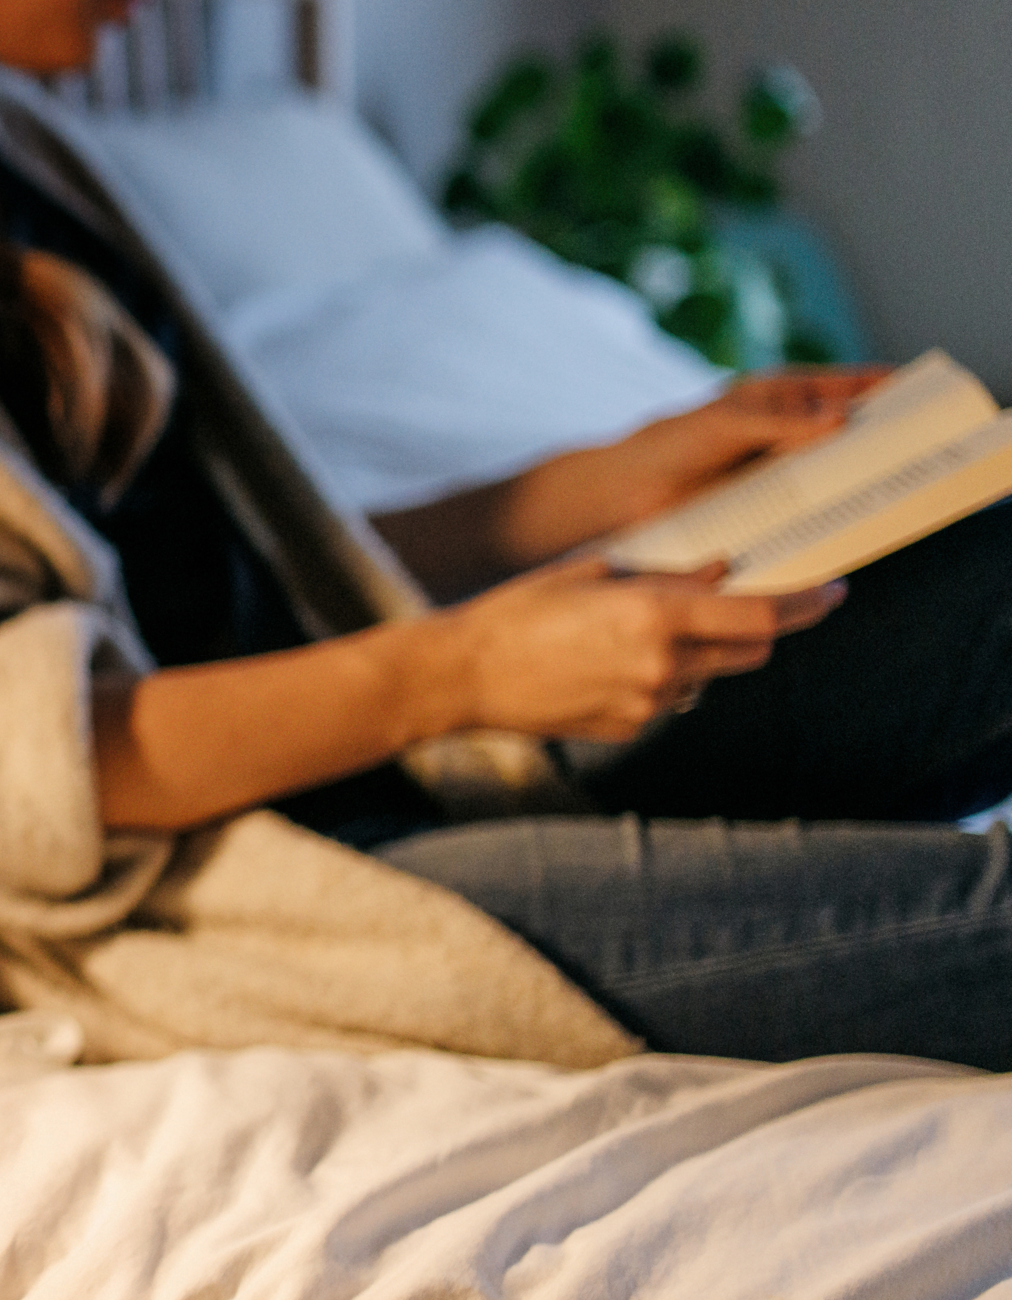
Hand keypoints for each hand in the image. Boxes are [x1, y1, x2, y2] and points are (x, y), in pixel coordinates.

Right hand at [427, 556, 846, 741]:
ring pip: (710, 675)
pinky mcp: (631, 727)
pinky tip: (606, 664)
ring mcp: (649, 702)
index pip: (762, 616)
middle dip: (756, 628)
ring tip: (635, 636)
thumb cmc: (519, 610)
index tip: (836, 592)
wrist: (463, 676)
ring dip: (701, 653)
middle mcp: (663, 663)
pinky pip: (671, 698)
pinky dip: (661, 677)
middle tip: (733, 607)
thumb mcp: (592, 572)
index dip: (807, 603)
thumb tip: (720, 574)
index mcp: (655, 614)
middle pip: (752, 651)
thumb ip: (665, 575)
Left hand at [596, 367, 892, 529]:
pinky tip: (855, 519)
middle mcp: (785, 431)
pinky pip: (811, 505)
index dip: (879, 385)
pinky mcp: (769, 504)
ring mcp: (779, 468)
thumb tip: (842, 418)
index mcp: (778, 398)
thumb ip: (782, 422)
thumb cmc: (673, 443)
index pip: (841, 385)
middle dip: (879, 436)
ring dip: (859, 477)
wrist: (626, 493)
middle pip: (845, 429)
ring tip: (896, 483)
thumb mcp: (730, 424)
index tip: (918, 391)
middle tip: (918, 446)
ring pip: (832, 469)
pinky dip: (832, 509)